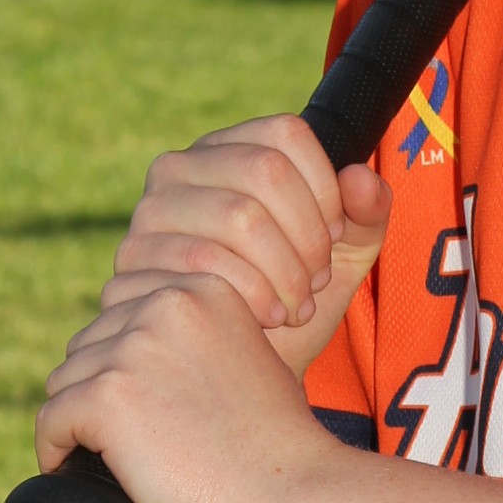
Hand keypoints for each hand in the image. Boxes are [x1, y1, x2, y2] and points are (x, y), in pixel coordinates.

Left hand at [36, 272, 349, 502]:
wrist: (292, 498)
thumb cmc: (280, 448)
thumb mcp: (252, 359)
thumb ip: (206, 338)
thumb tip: (153, 358)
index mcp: (204, 288)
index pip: (122, 302)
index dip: (121, 353)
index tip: (136, 398)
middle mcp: (167, 304)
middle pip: (88, 341)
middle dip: (98, 386)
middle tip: (127, 437)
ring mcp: (134, 349)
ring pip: (65, 382)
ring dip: (78, 420)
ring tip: (111, 457)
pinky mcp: (107, 397)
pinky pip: (51, 420)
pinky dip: (55, 449)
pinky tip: (74, 468)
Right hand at [102, 119, 389, 378]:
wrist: (237, 368)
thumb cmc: (290, 300)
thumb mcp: (345, 256)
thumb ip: (366, 213)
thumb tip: (362, 179)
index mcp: (230, 149)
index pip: (285, 134)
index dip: (325, 189)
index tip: (335, 236)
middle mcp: (180, 167)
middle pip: (265, 171)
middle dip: (307, 235)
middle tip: (318, 281)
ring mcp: (151, 210)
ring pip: (238, 215)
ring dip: (284, 269)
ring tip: (297, 304)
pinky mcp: (135, 258)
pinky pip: (204, 262)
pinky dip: (251, 294)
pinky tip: (268, 318)